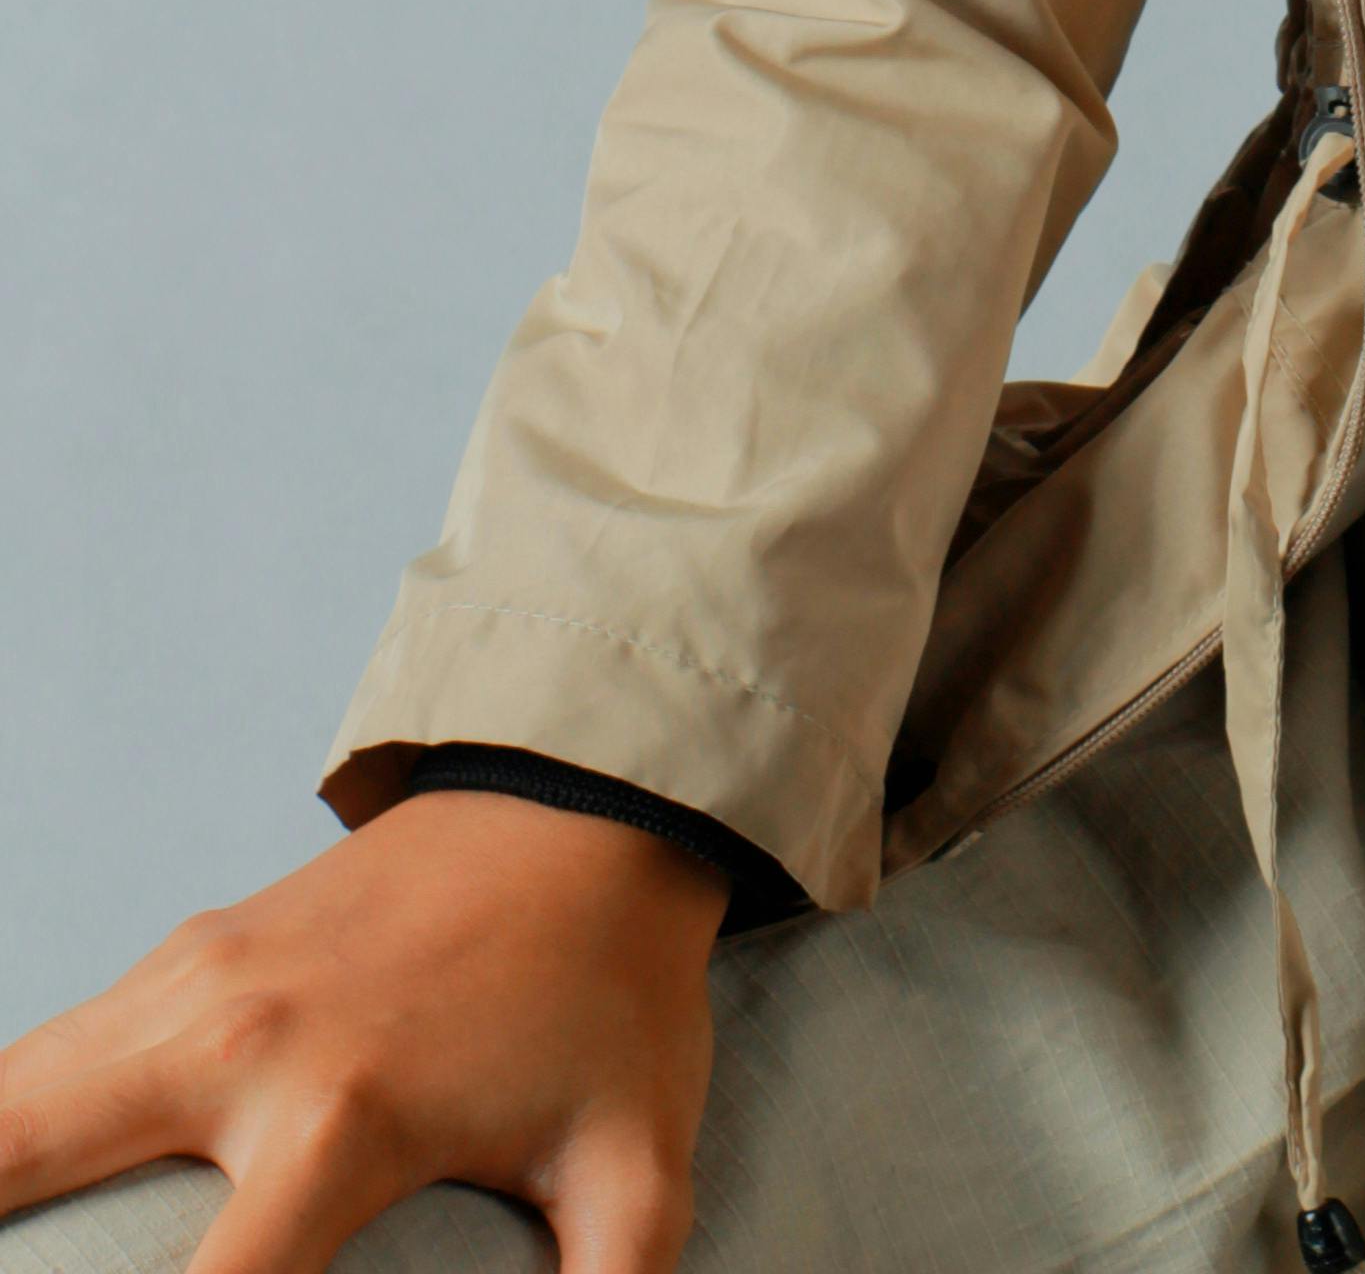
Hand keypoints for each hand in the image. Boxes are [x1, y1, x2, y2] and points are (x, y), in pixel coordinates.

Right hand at [0, 791, 728, 1273]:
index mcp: (339, 1119)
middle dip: (0, 1243)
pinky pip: (44, 1055)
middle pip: (26, 1158)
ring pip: (12, 1098)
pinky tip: (8, 1183)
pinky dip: (7, 1122)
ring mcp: (194, 984)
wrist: (589, 799)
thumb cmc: (610, 996)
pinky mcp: (186, 952)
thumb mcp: (637, 1170)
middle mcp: (236, 1044)